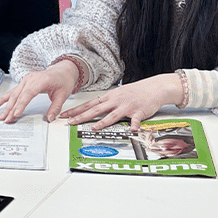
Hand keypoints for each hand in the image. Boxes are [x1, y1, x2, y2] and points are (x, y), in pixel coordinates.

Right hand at [0, 60, 79, 122]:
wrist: (62, 71)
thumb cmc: (62, 81)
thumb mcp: (63, 95)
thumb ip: (56, 107)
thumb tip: (49, 118)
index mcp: (40, 80)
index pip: (28, 94)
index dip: (21, 105)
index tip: (16, 114)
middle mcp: (30, 79)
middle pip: (18, 95)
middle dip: (10, 108)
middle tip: (6, 119)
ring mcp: (26, 80)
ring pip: (14, 94)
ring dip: (6, 105)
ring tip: (0, 114)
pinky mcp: (24, 82)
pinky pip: (14, 91)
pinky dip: (6, 98)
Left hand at [58, 73, 182, 130]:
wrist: (153, 88)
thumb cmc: (134, 92)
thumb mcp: (117, 95)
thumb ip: (107, 103)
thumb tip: (94, 109)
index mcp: (108, 97)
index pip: (88, 104)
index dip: (75, 110)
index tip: (64, 114)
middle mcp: (114, 101)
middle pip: (95, 110)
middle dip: (81, 116)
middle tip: (70, 122)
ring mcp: (126, 106)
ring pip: (112, 115)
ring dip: (102, 122)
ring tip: (93, 128)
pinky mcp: (138, 111)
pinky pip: (136, 119)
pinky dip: (134, 125)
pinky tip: (132, 130)